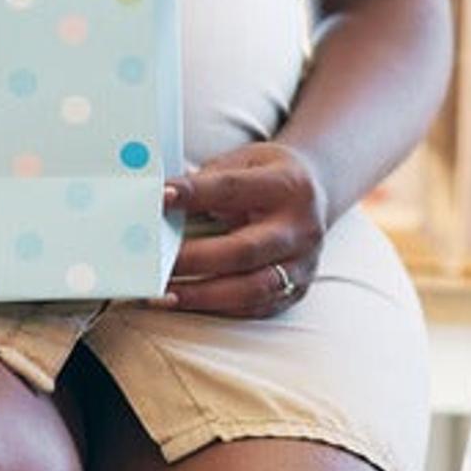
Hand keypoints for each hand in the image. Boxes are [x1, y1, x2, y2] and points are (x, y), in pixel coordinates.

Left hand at [158, 141, 332, 315]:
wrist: (316, 194)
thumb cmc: (269, 177)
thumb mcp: (245, 162)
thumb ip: (208, 180)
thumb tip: (160, 201)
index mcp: (287, 186)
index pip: (233, 189)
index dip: (195, 194)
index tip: (160, 197)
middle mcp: (301, 228)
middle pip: (244, 250)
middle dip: (194, 259)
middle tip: (154, 264)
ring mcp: (303, 263)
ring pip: (252, 288)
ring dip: (202, 295)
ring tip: (163, 295)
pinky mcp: (297, 290)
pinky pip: (255, 307)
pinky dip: (218, 308)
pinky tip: (187, 303)